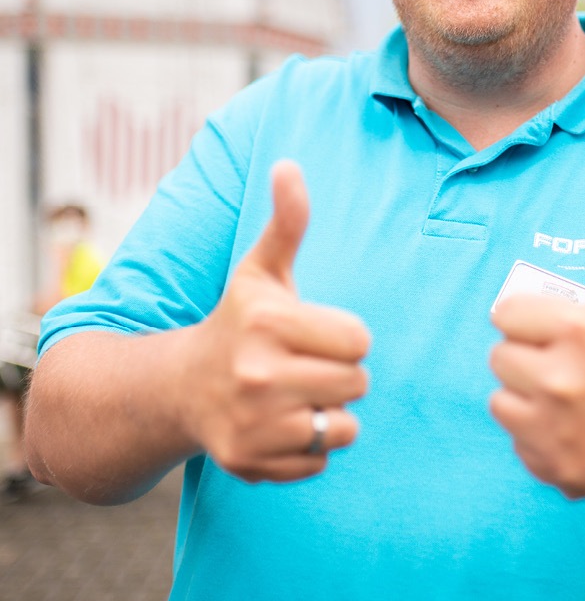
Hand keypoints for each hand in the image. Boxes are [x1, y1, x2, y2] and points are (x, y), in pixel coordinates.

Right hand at [183, 160, 369, 482]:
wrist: (181, 385)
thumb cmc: (239, 320)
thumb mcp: (262, 268)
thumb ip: (287, 221)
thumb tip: (288, 164)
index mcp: (268, 321)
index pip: (360, 340)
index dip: (345, 335)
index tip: (314, 332)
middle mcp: (257, 374)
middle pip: (357, 382)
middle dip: (341, 372)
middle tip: (306, 363)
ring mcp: (252, 424)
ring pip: (344, 426)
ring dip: (330, 411)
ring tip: (296, 393)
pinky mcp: (249, 464)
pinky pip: (319, 461)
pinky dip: (310, 447)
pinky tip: (280, 424)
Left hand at [489, 165, 584, 497]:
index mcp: (577, 329)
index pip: (504, 315)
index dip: (526, 317)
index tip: (551, 324)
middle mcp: (561, 380)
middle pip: (499, 358)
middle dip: (524, 354)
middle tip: (561, 358)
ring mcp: (558, 429)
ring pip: (501, 402)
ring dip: (524, 396)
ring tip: (564, 391)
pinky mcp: (559, 470)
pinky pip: (519, 445)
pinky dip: (538, 438)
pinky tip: (574, 427)